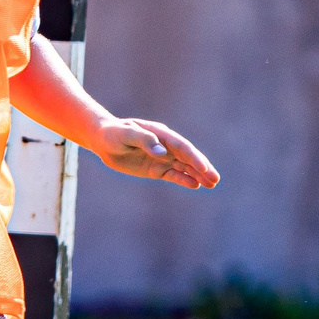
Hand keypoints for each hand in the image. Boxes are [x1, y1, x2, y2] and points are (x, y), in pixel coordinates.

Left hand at [90, 118, 217, 189]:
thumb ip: (144, 140)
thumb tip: (162, 152)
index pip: (182, 147)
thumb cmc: (114, 133)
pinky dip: (183, 180)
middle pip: (187, 158)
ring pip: (183, 167)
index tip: (204, 168)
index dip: (194, 157)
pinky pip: (172, 175)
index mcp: (161, 134)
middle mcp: (165, 146)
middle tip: (216, 179)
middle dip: (202, 168)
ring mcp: (161, 158)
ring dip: (197, 175)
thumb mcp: (126, 134)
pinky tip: (195, 185)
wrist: (103, 139)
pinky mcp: (155, 169)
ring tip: (212, 184)